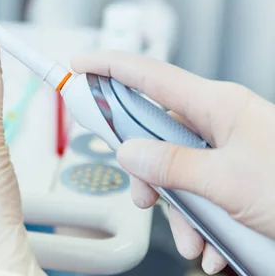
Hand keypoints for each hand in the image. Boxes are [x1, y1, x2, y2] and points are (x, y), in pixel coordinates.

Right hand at [71, 50, 274, 274]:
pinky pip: (197, 194)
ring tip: (196, 241)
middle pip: (155, 134)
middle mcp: (218, 123)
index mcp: (216, 106)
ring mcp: (225, 151)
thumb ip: (171, 166)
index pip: (148, 74)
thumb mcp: (228, 182)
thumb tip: (129, 154)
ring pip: (175, 173)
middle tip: (146, 198)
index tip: (78, 63)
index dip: (108, 65)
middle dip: (147, 174)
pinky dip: (199, 225)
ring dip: (178, 213)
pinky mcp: (232, 177)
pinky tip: (214, 246)